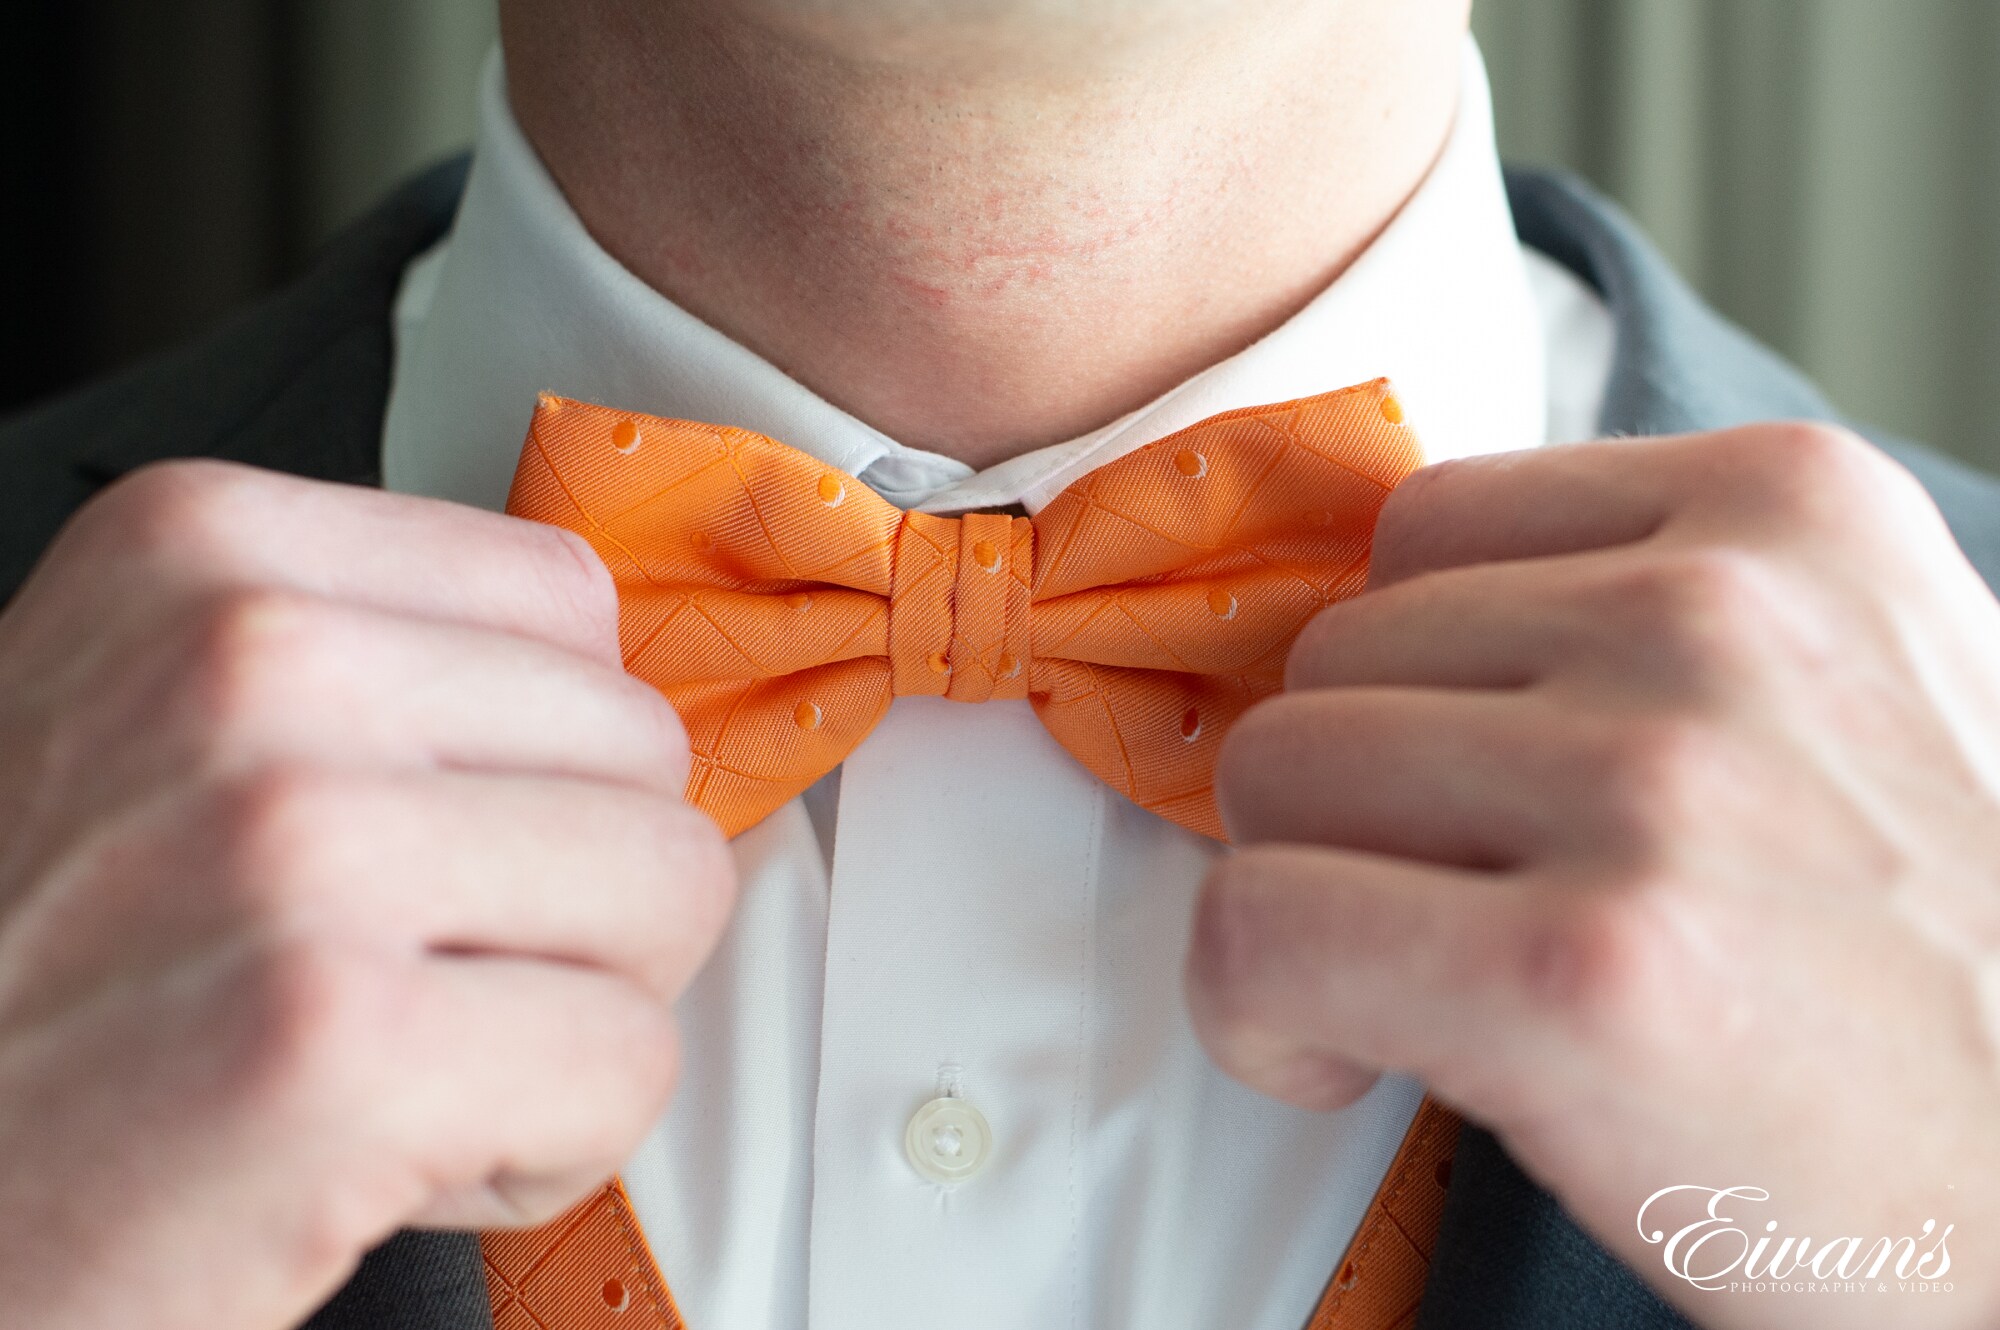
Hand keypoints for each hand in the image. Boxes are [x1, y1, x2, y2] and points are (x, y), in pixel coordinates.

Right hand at [0, 463, 734, 1328]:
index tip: (429, 845)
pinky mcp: (342, 1045)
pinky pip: (629, 1062)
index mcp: (201, 552)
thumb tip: (600, 684)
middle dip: (571, 891)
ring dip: (569, 1013)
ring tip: (397, 1061)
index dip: (536, 757)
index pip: (564, 601)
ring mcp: (295, 846)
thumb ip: (367, 667)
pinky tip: (391, 1157)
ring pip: (671, 890)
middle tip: (407, 977)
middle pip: (638, 745)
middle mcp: (244, 664)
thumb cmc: (31, 1000)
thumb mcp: (149, 728)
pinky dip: (547, 1145)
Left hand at [1187, 424, 1999, 1328]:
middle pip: (1335, 651)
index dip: (1402, 678)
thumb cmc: (1925, 962)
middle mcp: (1721, 617)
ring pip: (1271, 774)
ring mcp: (1651, 786)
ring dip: (1303, 900)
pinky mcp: (1574, 974)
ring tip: (1421, 989)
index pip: (1425, 527)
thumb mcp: (1844, 687)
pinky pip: (1256, 927)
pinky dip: (1254, 1013)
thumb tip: (1372, 614)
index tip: (1451, 791)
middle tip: (1449, 916)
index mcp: (1791, 508)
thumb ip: (1638, 608)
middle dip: (1352, 799)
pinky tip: (1347, 1061)